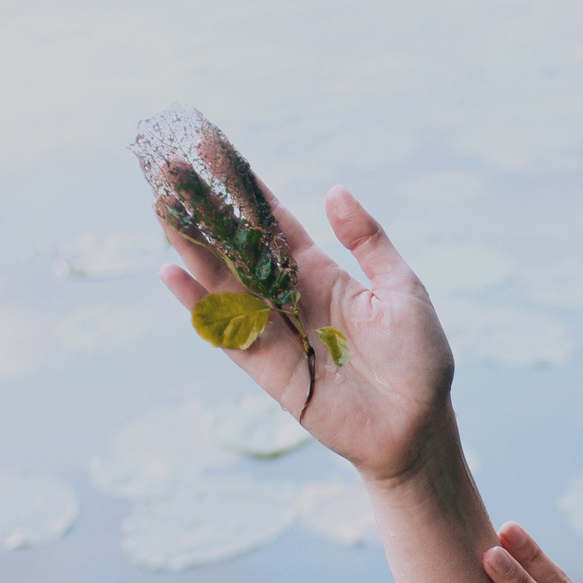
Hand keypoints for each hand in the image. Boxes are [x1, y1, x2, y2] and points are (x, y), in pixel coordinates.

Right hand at [157, 186, 453, 483]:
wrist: (416, 427)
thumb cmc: (419, 358)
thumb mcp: (401, 289)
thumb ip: (367, 243)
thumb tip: (334, 191)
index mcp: (324, 275)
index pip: (277, 224)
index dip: (247, 192)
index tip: (216, 156)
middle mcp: (293, 299)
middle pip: (240, 249)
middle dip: (208, 212)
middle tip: (171, 173)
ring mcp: (278, 332)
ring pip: (225, 284)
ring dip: (194, 249)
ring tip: (163, 212)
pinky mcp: (268, 370)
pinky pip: (228, 332)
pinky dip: (198, 305)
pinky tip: (171, 273)